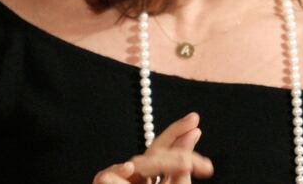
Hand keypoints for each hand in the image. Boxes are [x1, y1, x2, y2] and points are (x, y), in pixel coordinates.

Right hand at [92, 112, 213, 183]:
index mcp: (151, 177)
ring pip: (139, 164)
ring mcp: (118, 181)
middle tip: (195, 128)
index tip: (196, 124)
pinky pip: (107, 177)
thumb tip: (194, 133)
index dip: (177, 134)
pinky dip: (118, 173)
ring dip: (162, 162)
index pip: (163, 150)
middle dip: (173, 135)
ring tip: (185, 163)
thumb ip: (182, 168)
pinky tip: (130, 169)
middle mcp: (135, 177)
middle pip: (153, 150)